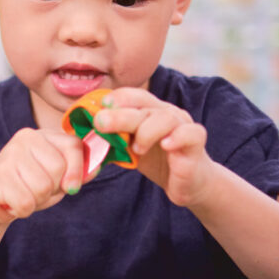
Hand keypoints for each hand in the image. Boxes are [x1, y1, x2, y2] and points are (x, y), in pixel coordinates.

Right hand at [0, 128, 89, 223]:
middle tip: (38, 190)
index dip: (77, 171)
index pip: (73, 146)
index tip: (71, 187)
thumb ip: (77, 171)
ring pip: (42, 188)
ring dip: (37, 201)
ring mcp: (8, 157)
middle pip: (58, 169)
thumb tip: (95, 168)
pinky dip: (23, 210)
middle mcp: (24, 139)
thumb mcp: (57, 176)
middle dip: (53, 189)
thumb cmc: (30, 184)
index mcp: (43, 135)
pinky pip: (25, 202)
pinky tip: (13, 202)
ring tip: (25, 195)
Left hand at [92, 88, 216, 207]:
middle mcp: (167, 113)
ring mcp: (183, 126)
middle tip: (101, 123)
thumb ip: (113, 138)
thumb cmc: (157, 161)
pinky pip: (190, 134)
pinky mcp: (195, 142)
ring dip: (146, 131)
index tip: (99, 107)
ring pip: (165, 118)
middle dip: (120, 115)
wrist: (188, 182)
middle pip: (144, 107)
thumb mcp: (130, 148)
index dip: (117, 98)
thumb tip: (82, 133)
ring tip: (136, 149)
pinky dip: (177, 137)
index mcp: (150, 110)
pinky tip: (166, 145)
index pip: (134, 96)